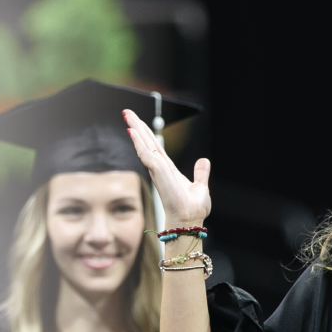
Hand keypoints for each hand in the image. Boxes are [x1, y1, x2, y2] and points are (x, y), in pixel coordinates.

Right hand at [123, 109, 210, 225]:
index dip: (146, 134)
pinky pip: (145, 153)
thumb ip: (200, 173)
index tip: (138, 122)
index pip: (155, 147)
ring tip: (127, 115)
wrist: (190, 220)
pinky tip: (133, 131)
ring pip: (143, 145)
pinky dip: (139, 142)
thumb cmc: (193, 209)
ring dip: (135, 129)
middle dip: (136, 126)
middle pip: (146, 142)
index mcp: (168, 169)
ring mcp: (157, 169)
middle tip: (127, 112)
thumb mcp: (200, 186)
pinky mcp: (157, 172)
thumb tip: (204, 160)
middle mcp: (159, 168)